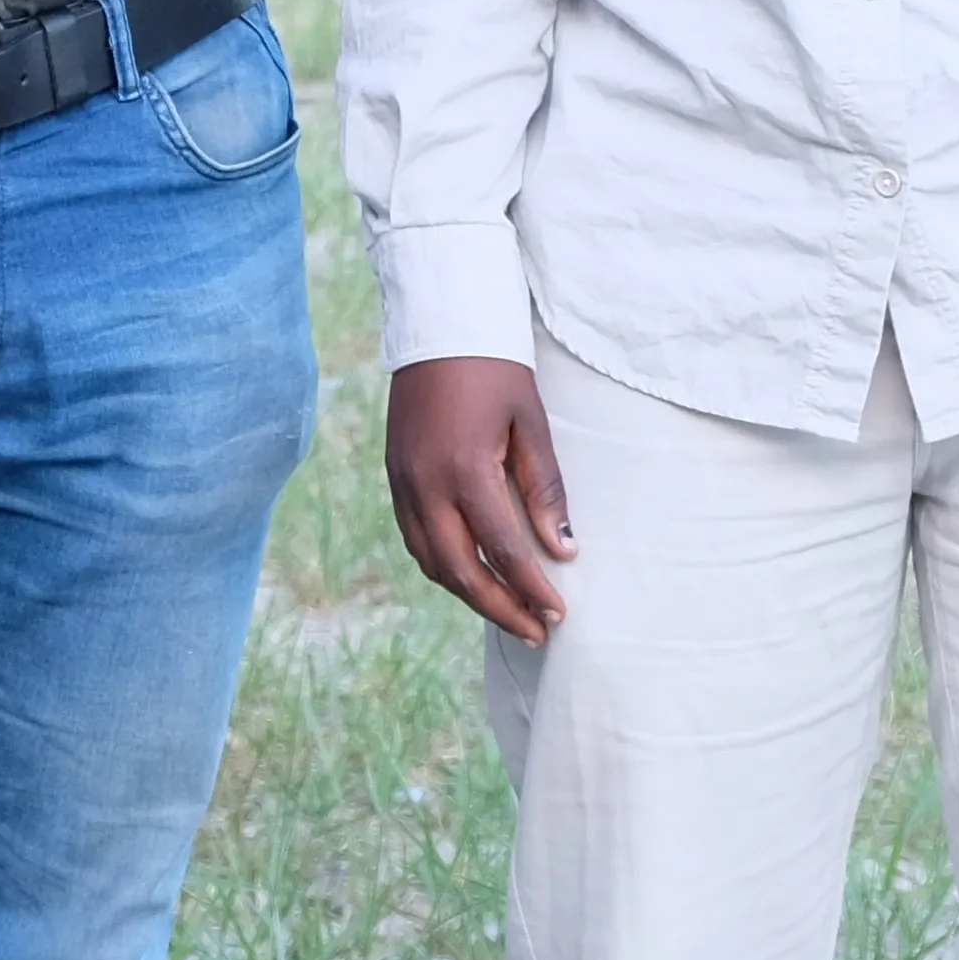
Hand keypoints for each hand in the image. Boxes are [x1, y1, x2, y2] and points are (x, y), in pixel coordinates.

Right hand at [385, 357, 576, 642]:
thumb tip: (563, 549)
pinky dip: (443, 567)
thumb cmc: (495, 370)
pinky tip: (471, 576)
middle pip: (461, 570)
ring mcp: (404, 482)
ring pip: (432, 562)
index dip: (532, 588)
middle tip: (536, 632)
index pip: (503, 549)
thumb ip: (545, 489)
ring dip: (470, 595)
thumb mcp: (531, 423)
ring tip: (508, 612)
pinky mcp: (394, 477)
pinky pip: (415, 540)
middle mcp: (426, 484)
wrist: (438, 328)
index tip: (558, 613)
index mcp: (465, 469)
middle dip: (501, 608)